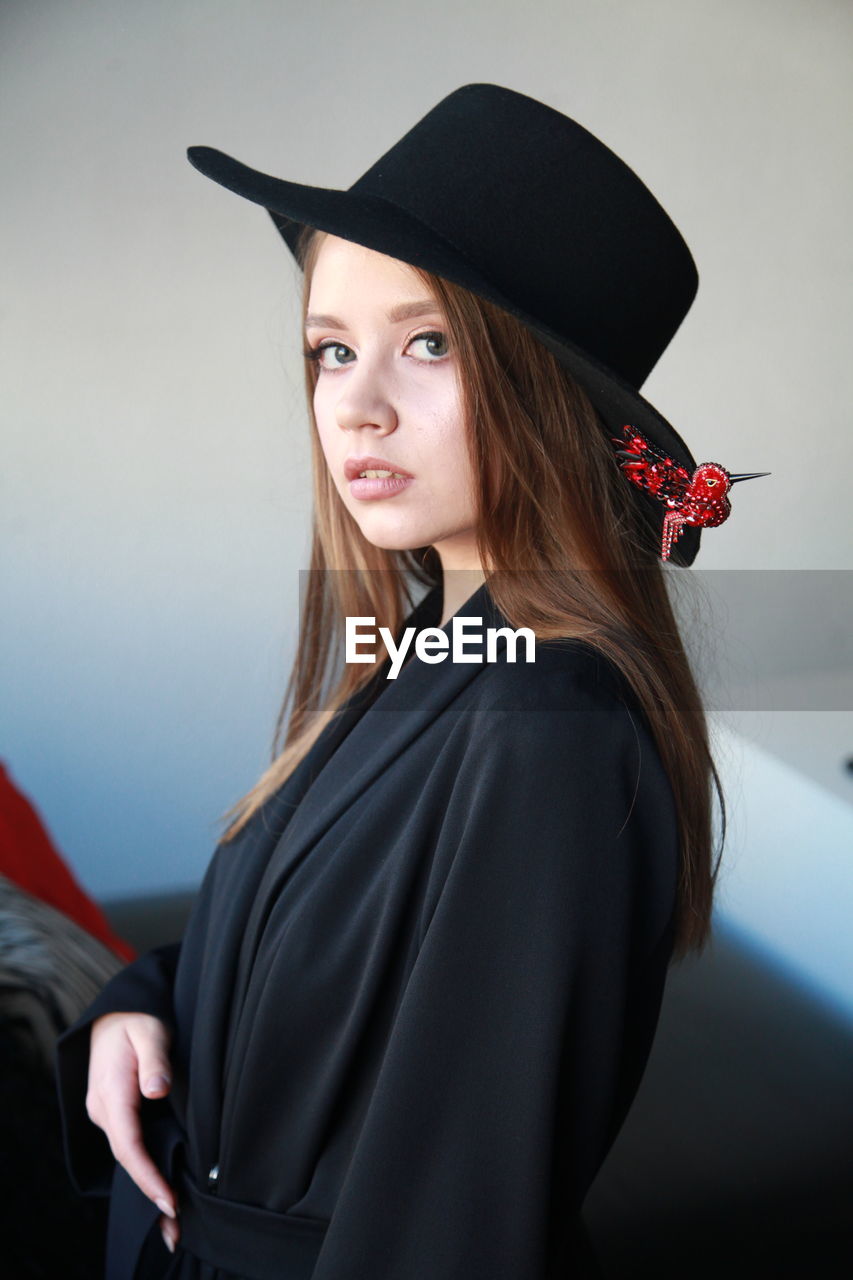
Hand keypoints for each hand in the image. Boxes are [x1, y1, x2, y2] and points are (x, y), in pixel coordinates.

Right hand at [87, 1011, 180, 1251]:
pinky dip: (144, 1166)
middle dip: (149, 1191)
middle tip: (176, 1224)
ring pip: (127, 1154)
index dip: (147, 1175)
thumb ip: (155, 1061)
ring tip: (173, 1216)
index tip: (167, 1199)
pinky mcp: (115, 1113)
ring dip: (147, 1183)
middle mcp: (103, 1109)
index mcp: (111, 1092)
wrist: (115, 1013)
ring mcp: (106, 1113)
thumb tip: (156, 1090)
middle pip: (126, 1158)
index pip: (127, 1144)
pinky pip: (129, 1144)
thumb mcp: (150, 1031)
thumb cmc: (137, 1019)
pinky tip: (161, 1183)